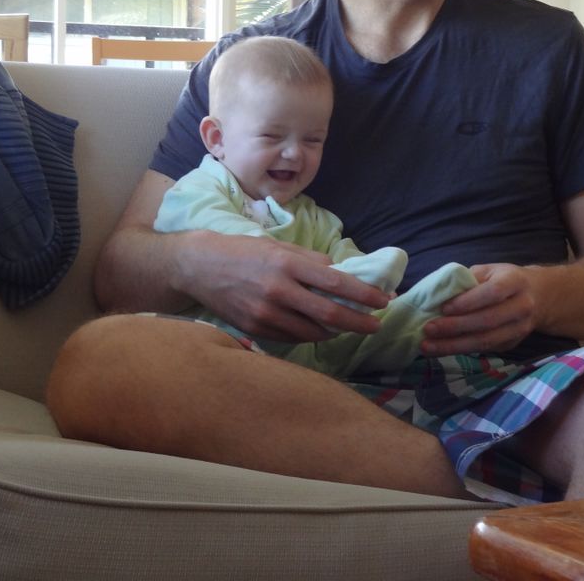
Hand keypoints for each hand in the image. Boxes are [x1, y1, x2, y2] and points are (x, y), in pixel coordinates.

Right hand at [181, 232, 389, 342]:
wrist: (199, 267)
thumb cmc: (243, 251)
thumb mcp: (278, 246)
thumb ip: (310, 261)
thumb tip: (341, 275)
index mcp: (287, 265)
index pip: (336, 284)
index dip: (364, 295)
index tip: (383, 301)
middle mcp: (278, 291)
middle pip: (330, 314)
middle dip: (359, 322)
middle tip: (376, 325)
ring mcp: (266, 314)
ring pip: (313, 332)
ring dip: (336, 331)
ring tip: (349, 326)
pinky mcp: (255, 329)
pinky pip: (293, 338)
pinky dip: (311, 335)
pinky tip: (319, 330)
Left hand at [421, 263, 537, 356]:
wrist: (538, 296)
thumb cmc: (504, 279)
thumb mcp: (488, 271)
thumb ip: (467, 280)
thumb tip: (436, 294)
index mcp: (515, 282)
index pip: (492, 293)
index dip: (468, 302)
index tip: (443, 308)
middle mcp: (522, 306)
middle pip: (488, 320)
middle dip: (455, 327)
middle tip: (428, 329)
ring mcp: (520, 329)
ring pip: (486, 341)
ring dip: (454, 345)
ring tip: (428, 346)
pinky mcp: (512, 344)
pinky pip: (484, 349)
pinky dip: (460, 350)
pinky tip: (441, 348)